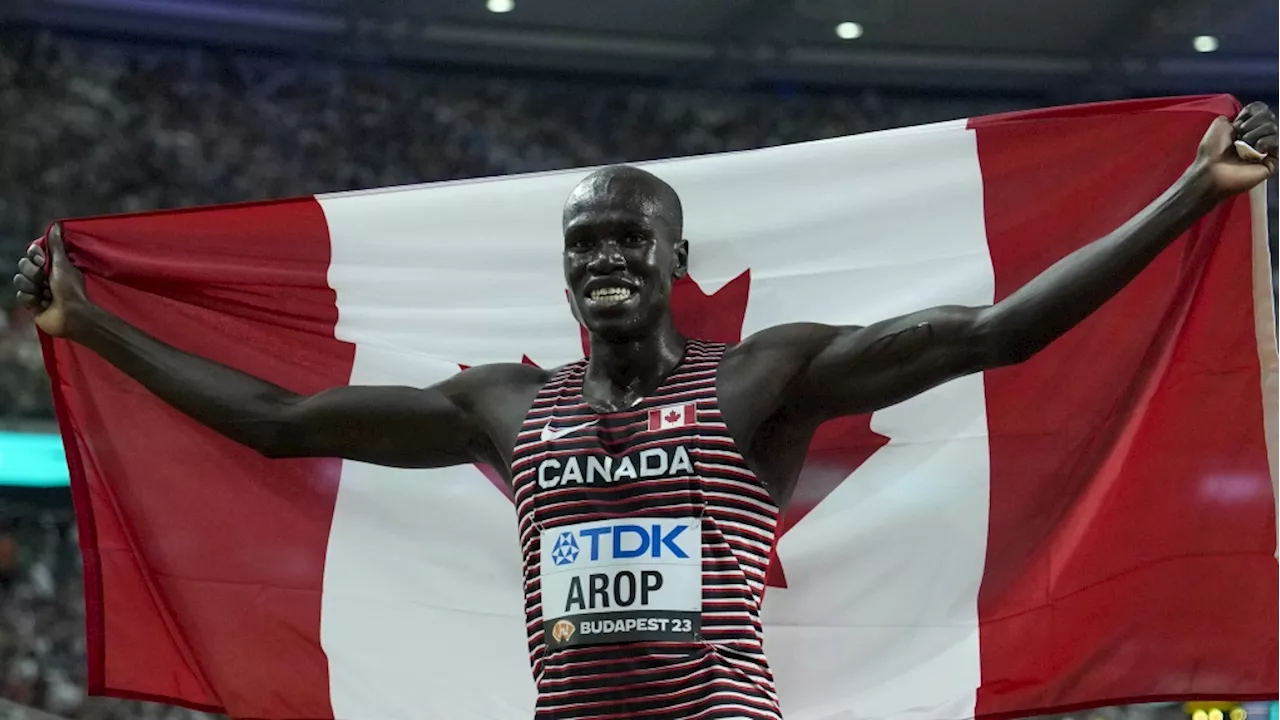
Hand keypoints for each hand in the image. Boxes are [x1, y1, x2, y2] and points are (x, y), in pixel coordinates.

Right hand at [13, 223, 89, 337]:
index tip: (43, 261)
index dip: (34, 256)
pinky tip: (43, 304)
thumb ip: (56, 245)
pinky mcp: (32, 303)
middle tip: (46, 280)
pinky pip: (20, 296)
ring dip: (33, 287)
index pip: (32, 253)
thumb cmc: (71, 289)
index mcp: (52, 264)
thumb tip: (57, 224)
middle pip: (23, 266)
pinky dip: (32, 299)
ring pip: (19, 281)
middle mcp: (44, 275)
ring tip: (47, 294)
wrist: (71, 314)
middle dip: (33, 273)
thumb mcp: (63, 263)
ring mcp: (37, 289)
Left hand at [1196, 101, 1277, 197]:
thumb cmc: (1211, 151)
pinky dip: (1265, 141)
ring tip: (1244, 144)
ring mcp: (1265, 148)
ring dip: (1255, 133)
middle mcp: (1257, 136)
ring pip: (1273, 127)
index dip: (1251, 111)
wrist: (1212, 170)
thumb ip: (1232, 115)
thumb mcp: (1219, 125)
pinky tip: (1256, 149)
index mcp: (1245, 127)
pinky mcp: (1272, 160)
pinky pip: (1277, 142)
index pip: (1261, 109)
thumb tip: (1245, 113)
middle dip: (1252, 123)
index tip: (1237, 122)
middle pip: (1268, 116)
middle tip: (1239, 136)